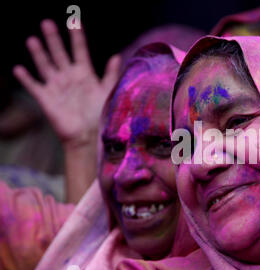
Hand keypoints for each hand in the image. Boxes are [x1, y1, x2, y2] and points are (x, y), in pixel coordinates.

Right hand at [13, 19, 120, 146]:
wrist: (88, 136)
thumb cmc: (99, 115)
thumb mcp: (107, 93)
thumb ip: (110, 75)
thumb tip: (117, 56)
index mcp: (85, 74)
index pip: (80, 50)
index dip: (77, 36)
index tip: (74, 20)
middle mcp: (69, 77)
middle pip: (59, 53)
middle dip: (53, 39)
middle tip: (47, 23)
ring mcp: (56, 86)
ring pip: (45, 65)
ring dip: (38, 53)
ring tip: (32, 39)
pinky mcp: (46, 98)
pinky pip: (34, 86)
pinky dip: (26, 79)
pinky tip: (18, 69)